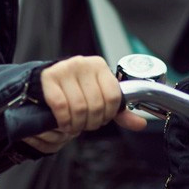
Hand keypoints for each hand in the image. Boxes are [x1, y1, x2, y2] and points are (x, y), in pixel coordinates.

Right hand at [32, 56, 146, 144]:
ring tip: (76, 125)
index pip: (113, 96)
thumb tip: (141, 124)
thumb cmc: (77, 90)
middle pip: (96, 104)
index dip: (109, 114)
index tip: (103, 119)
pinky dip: (64, 120)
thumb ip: (120, 111)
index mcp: (99, 66)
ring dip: (78, 124)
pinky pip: (61, 105)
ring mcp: (65, 69)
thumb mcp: (100, 97)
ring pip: (79, 107)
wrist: (48, 82)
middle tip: (87, 125)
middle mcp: (83, 63)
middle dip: (93, 122)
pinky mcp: (49, 78)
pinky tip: (64, 123)